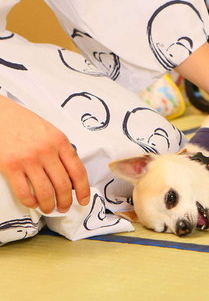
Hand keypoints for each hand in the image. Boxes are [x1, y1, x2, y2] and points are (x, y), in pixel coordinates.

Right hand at [0, 96, 89, 213]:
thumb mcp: (52, 133)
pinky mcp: (10, 166)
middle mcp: (47, 151)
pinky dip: (30, 202)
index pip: (78, 170)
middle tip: (65, 207)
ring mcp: (28, 159)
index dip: (83, 189)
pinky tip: (33, 203)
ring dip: (50, 205)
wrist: (1, 115)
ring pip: (46, 191)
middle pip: (63, 184)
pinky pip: (24, 191)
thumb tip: (71, 176)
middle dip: (66, 201)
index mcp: (60, 142)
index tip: (84, 200)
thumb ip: (62, 151)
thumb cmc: (27, 124)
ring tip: (50, 209)